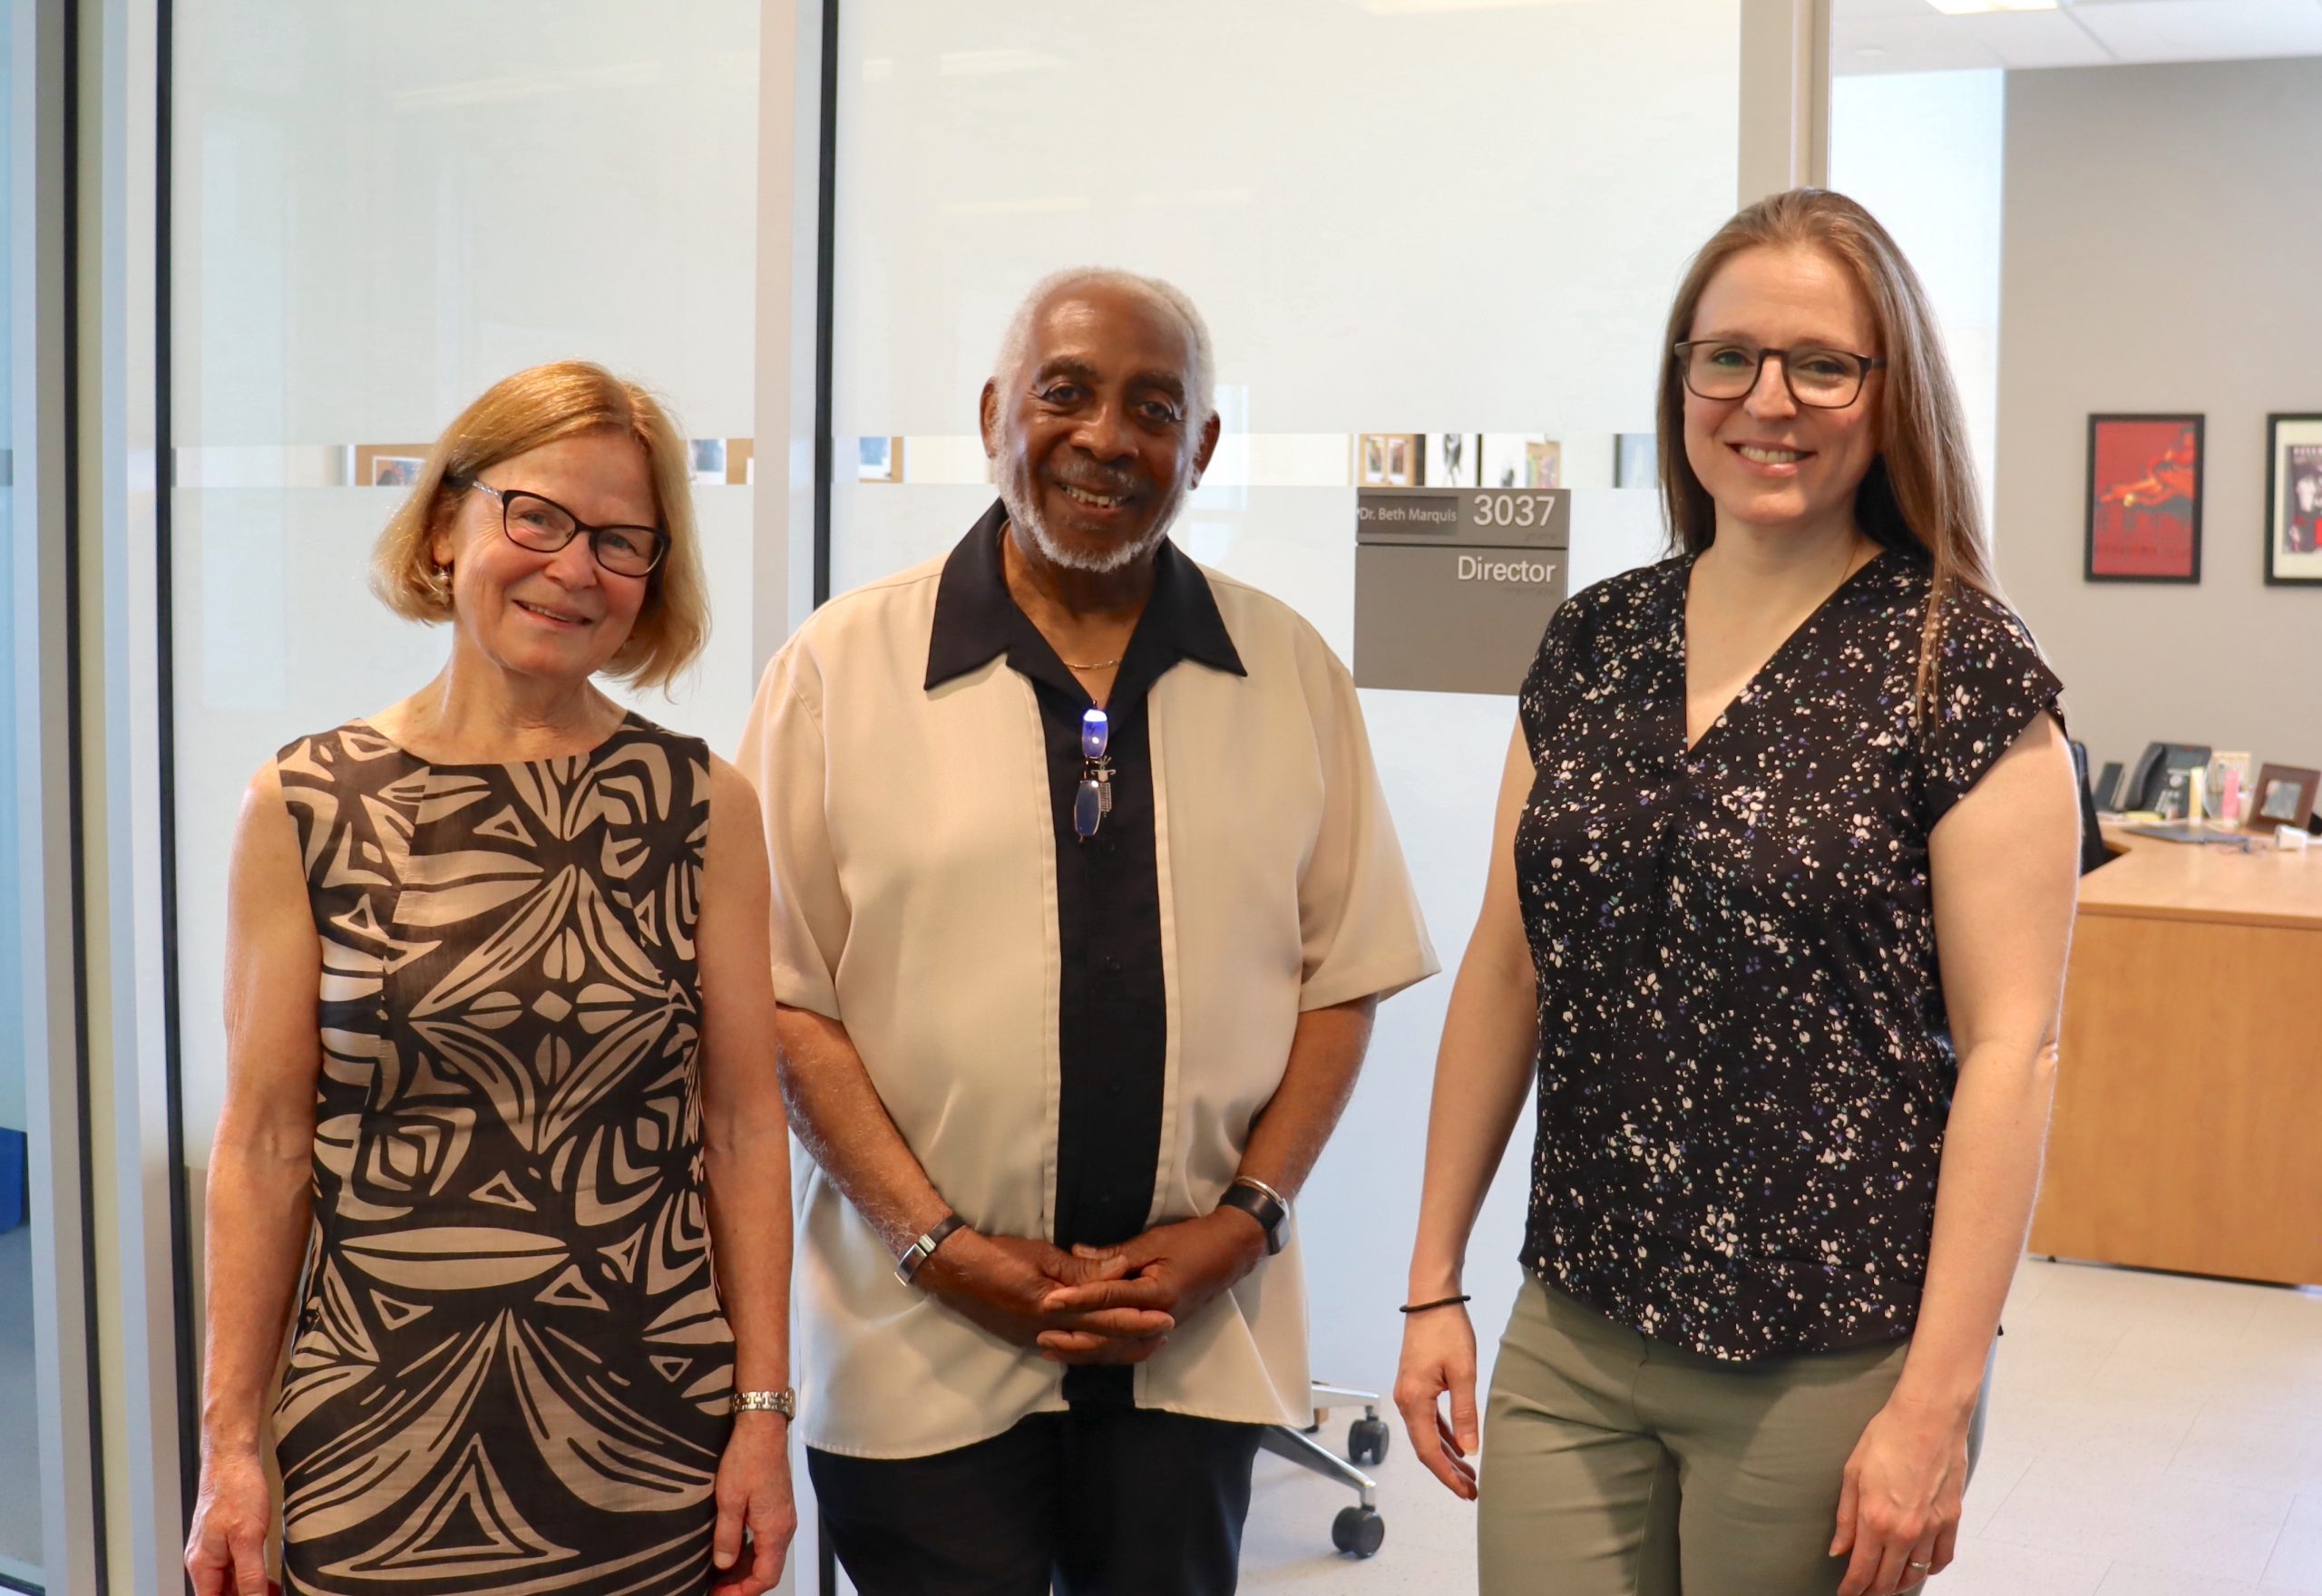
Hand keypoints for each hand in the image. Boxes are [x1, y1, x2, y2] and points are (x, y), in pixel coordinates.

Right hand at [185, 1443, 273, 1595]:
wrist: (231, 1458)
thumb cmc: (235, 1490)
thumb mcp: (248, 1537)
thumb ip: (249, 1574)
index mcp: (202, 1566)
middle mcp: (203, 1561)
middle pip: (221, 1594)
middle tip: (273, 1595)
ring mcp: (213, 1550)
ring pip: (229, 1582)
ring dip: (249, 1590)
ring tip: (274, 1591)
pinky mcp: (224, 1539)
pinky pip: (234, 1567)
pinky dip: (250, 1576)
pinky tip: (268, 1580)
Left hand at [710, 1412, 796, 1595]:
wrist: (763, 1428)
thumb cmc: (749, 1457)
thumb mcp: (729, 1500)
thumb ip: (727, 1536)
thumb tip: (724, 1564)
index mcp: (775, 1529)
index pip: (765, 1577)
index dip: (743, 1592)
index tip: (721, 1595)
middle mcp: (784, 1525)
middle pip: (768, 1570)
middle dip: (743, 1584)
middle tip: (717, 1589)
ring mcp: (783, 1515)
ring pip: (767, 1555)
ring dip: (746, 1569)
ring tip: (720, 1574)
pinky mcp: (778, 1506)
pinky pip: (767, 1540)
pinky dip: (750, 1552)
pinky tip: (732, 1550)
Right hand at [917, 1229, 1173, 1353]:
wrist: (955, 1272)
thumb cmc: (999, 1255)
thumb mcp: (1043, 1254)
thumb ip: (1082, 1268)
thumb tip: (1120, 1270)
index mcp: (1053, 1306)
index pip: (1104, 1316)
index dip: (1137, 1319)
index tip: (1165, 1318)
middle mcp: (1048, 1330)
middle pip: (1100, 1340)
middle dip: (1135, 1339)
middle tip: (1166, 1335)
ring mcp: (1037, 1339)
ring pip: (1086, 1351)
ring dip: (1118, 1349)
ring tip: (1146, 1345)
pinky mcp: (1028, 1340)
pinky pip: (1068, 1351)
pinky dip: (1092, 1353)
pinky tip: (1106, 1351)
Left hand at [1038, 1210, 1266, 1362]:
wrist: (1232, 1251)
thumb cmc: (1193, 1240)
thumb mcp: (1154, 1241)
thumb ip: (1115, 1254)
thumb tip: (1077, 1253)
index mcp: (1156, 1294)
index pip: (1108, 1298)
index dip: (1076, 1300)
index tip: (1047, 1301)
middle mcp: (1158, 1319)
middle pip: (1110, 1336)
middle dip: (1074, 1339)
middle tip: (1041, 1339)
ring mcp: (1162, 1329)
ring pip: (1118, 1349)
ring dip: (1085, 1352)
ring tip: (1053, 1351)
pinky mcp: (1162, 1331)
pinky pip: (1130, 1348)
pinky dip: (1107, 1353)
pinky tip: (1086, 1353)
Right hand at [1393, 1302, 1480, 1499]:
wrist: (1431, 1299)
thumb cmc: (1448, 1331)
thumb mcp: (1463, 1373)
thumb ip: (1464, 1413)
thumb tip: (1469, 1450)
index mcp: (1413, 1401)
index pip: (1429, 1451)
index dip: (1447, 1475)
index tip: (1466, 1491)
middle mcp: (1405, 1401)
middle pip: (1425, 1447)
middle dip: (1448, 1470)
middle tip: (1471, 1489)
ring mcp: (1408, 1392)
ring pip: (1427, 1434)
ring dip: (1447, 1454)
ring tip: (1469, 1473)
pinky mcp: (1416, 1384)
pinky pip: (1428, 1419)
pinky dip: (1443, 1434)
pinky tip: (1458, 1444)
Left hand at [1832, 1391, 1970, 1595]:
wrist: (1928, 1418)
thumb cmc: (1886, 1437)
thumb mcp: (1852, 1474)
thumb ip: (1846, 1518)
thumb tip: (1839, 1550)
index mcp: (1875, 1520)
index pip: (1862, 1571)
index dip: (1853, 1589)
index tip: (1846, 1594)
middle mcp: (1906, 1531)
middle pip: (1889, 1579)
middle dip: (1873, 1591)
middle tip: (1863, 1591)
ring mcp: (1932, 1528)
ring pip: (1917, 1574)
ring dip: (1900, 1583)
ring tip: (1887, 1583)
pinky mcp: (1952, 1520)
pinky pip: (1943, 1559)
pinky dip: (1930, 1570)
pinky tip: (1919, 1567)